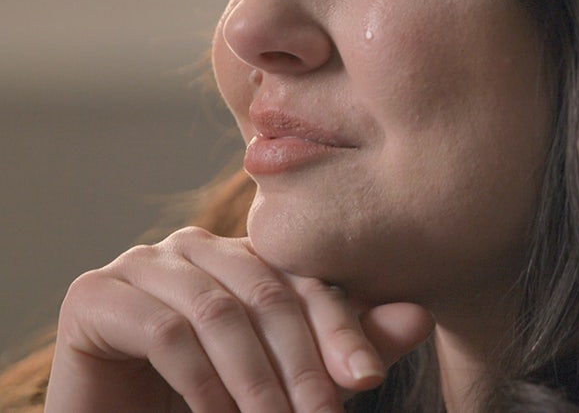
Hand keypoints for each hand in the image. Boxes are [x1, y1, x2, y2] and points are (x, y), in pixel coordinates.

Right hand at [43, 227, 433, 411]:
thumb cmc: (212, 406)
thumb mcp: (292, 380)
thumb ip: (349, 347)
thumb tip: (419, 317)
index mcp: (248, 256)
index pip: (307, 280)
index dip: (341, 330)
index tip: (367, 380)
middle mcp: (196, 248)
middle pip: (267, 293)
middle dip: (302, 363)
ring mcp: (143, 263)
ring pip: (218, 312)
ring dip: (254, 380)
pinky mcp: (94, 294)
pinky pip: (163, 330)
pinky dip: (200, 380)